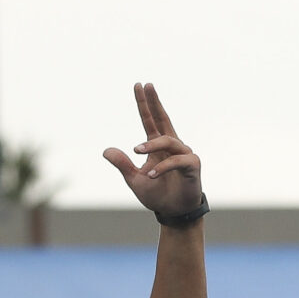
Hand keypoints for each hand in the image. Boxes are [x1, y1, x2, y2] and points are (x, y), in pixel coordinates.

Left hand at [102, 83, 201, 221]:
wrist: (174, 212)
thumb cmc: (157, 195)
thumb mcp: (135, 180)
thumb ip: (123, 165)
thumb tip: (105, 151)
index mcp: (158, 146)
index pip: (150, 120)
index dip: (145, 104)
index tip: (140, 85)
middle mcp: (172, 145)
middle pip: (163, 118)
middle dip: (154, 102)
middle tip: (146, 85)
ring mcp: (184, 153)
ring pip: (167, 141)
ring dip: (150, 146)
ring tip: (136, 151)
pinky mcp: (192, 165)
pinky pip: (176, 161)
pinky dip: (163, 167)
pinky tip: (151, 175)